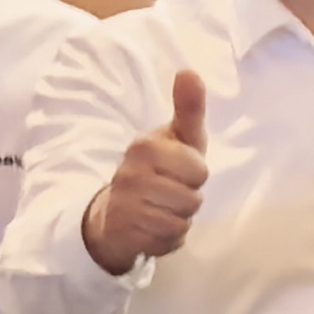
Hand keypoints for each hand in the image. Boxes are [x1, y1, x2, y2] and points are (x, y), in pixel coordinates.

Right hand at [83, 70, 211, 273]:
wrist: (114, 213)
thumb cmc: (158, 169)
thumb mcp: (177, 138)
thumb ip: (188, 108)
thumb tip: (189, 70)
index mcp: (143, 147)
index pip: (199, 171)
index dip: (196, 175)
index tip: (179, 171)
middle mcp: (129, 174)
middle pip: (193, 199)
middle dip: (188, 200)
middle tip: (168, 192)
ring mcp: (124, 206)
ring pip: (181, 222)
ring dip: (179, 220)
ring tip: (160, 209)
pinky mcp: (123, 235)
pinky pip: (168, 242)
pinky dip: (168, 240)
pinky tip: (152, 228)